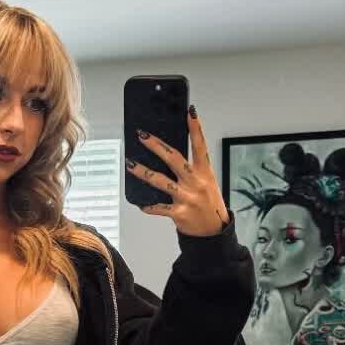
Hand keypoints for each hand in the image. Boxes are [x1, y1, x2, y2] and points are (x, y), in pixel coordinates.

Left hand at [127, 107, 229, 237]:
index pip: (200, 145)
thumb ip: (192, 170)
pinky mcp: (180, 213)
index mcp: (205, 172)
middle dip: (157, 145)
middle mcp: (196, 182)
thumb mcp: (207, 183)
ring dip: (143, 172)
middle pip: (174, 159)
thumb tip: (170, 157)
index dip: (196, 128)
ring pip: (161, 181)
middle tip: (142, 135)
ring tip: (130, 164)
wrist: (215, 232)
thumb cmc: (210, 205)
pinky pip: (160, 208)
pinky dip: (149, 206)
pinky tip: (141, 204)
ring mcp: (187, 197)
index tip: (190, 112)